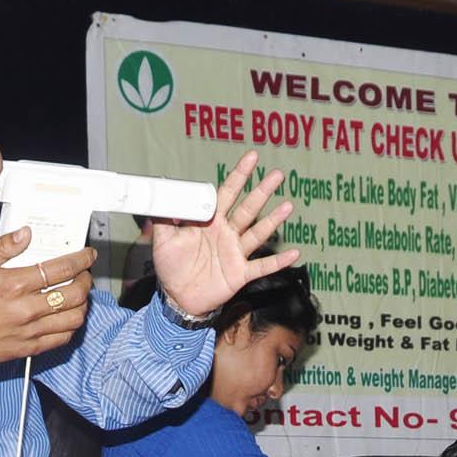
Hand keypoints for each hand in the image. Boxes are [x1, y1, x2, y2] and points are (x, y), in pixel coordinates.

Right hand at [0, 229, 93, 368]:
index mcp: (14, 285)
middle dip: (85, 281)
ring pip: (74, 318)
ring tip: (79, 295)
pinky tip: (66, 316)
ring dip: (83, 304)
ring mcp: (29, 332)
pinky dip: (71, 326)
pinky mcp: (28, 349)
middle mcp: (26, 309)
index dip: (80, 260)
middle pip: (74, 294)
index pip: (60, 269)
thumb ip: (3, 247)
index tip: (87, 255)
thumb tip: (26, 234)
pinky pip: (62, 338)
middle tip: (83, 275)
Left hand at [148, 150, 302, 318]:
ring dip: (273, 220)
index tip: (252, 158)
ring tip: (288, 206)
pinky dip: (278, 262)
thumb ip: (164, 217)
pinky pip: (262, 267)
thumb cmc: (171, 267)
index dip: (240, 175)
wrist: (177, 298)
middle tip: (277, 174)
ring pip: (258, 233)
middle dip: (262, 191)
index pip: (227, 193)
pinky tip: (294, 253)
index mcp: (211, 221)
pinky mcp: (240, 273)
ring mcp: (236, 253)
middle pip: (248, 208)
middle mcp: (227, 233)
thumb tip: (161, 195)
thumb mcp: (163, 240)